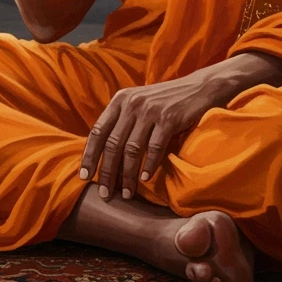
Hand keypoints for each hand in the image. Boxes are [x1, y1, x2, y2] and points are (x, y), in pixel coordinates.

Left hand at [79, 69, 230, 200]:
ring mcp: (150, 111)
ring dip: (128, 175)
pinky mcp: (169, 118)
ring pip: (132, 149)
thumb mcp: (137, 103)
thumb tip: (102, 151)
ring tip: (126, 193)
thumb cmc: (163, 101)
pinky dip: (149, 166)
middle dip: (107, 172)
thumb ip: (120, 120)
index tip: (84, 176)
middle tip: (105, 193)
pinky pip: (155, 147)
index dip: (89, 155)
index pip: (98, 131)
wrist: (197, 88)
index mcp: (119, 100)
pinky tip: (146, 179)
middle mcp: (132, 104)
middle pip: (113, 144)